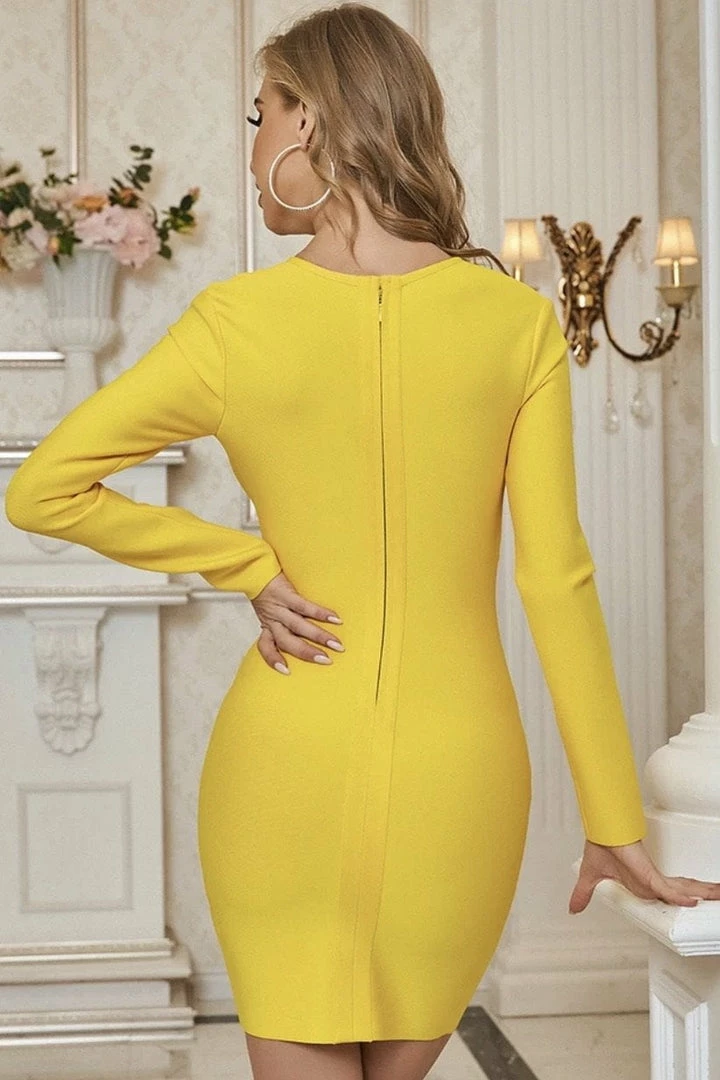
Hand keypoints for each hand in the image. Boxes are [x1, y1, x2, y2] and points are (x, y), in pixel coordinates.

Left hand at [251, 570, 343, 674]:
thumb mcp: (267, 611)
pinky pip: (304, 606)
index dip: (273, 660)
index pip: (265, 647)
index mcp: (266, 626)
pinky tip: (335, 618)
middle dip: (307, 653)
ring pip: (299, 626)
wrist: (255, 568)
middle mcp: (272, 619)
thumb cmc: (264, 591)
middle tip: (326, 660)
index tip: (286, 671)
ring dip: (319, 636)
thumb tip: (301, 637)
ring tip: (336, 644)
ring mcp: (280, 607)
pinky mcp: (286, 594)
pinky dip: (320, 613)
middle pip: (288, 641)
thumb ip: (279, 624)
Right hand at [568, 837, 719, 913]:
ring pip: (682, 890)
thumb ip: (583, 894)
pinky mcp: (649, 875)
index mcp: (642, 884)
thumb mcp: (591, 878)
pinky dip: (680, 897)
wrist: (599, 832)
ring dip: (702, 894)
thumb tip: (573, 908)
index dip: (684, 897)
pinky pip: (667, 889)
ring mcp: (652, 879)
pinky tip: (693, 901)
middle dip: (703, 894)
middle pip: (683, 891)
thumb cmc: (600, 846)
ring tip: (719, 894)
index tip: (698, 902)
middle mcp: (651, 882)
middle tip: (719, 894)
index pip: (669, 892)